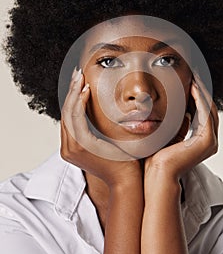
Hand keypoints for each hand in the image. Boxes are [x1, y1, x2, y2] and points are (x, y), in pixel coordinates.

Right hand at [60, 68, 141, 188]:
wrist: (127, 180)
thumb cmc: (122, 162)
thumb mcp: (107, 142)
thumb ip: (99, 130)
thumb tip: (103, 112)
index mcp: (72, 146)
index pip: (69, 117)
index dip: (72, 97)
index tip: (78, 81)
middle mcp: (67, 148)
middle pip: (66, 112)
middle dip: (71, 90)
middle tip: (77, 73)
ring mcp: (71, 148)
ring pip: (69, 113)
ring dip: (74, 93)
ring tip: (80, 77)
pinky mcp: (80, 146)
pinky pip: (77, 119)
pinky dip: (80, 102)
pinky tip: (85, 90)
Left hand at [144, 73, 218, 182]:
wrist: (157, 174)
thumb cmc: (159, 156)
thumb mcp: (171, 134)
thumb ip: (180, 124)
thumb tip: (182, 111)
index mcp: (202, 140)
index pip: (203, 112)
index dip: (198, 96)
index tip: (191, 81)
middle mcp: (210, 141)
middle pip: (209, 109)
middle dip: (202, 91)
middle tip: (195, 74)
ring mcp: (211, 142)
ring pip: (209, 109)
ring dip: (202, 92)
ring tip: (194, 77)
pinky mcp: (207, 141)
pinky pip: (205, 114)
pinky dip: (200, 99)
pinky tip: (193, 88)